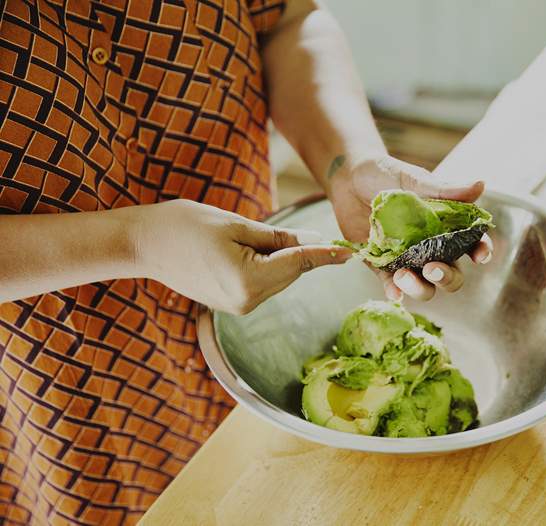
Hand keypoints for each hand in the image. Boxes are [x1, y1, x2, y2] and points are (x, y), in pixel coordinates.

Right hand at [135, 199, 350, 314]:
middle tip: (313, 235)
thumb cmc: (185, 226)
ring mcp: (237, 307)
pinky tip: (254, 251)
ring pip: (278, 279)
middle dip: (302, 254)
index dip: (326, 255)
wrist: (143, 243)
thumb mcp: (238, 225)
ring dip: (283, 260)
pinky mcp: (230, 305)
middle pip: (290, 273)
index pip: (299, 264)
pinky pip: (262, 284)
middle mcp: (246, 302)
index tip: (350, 252)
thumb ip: (279, 238)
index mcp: (248, 281)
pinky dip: (268, 267)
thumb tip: (315, 243)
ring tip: (261, 237)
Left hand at [328, 155, 492, 300]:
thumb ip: (446, 190)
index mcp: (446, 226)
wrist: (348, 178)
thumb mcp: (415, 179)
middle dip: (447, 278)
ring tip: (404, 276)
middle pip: (451, 275)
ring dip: (420, 289)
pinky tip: (394, 294)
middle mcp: (431, 248)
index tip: (480, 255)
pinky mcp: (382, 265)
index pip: (471, 243)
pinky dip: (395, 292)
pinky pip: (392, 285)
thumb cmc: (386, 174)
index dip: (480, 251)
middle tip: (433, 269)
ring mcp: (408, 259)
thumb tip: (480, 185)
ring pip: (425, 287)